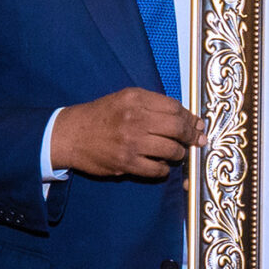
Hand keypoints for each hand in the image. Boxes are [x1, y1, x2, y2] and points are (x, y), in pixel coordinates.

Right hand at [50, 88, 200, 178]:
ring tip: (176, 153)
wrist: (71, 134)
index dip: (190, 117)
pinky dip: (163, 169)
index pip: (174, 108)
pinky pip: (157, 170)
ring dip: (179, 153)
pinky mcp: (126, 163)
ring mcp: (131, 142)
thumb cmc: (101, 116)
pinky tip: (160, 165)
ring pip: (171, 150)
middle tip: (196, 140)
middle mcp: (135, 119)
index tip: (197, 124)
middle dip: (191, 136)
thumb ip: (152, 104)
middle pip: (177, 128)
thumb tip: (184, 116)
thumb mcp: (125, 99)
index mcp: (135, 99)